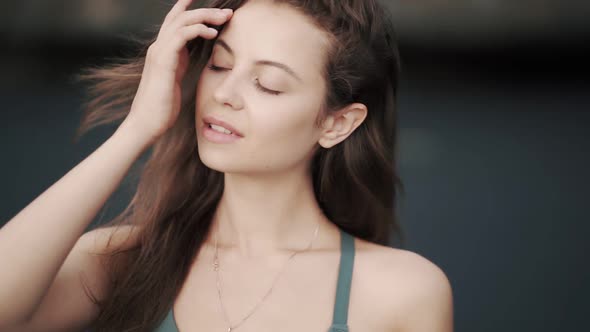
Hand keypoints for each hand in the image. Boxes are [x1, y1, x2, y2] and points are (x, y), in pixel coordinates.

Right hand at [124, 0, 232, 142]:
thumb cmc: (162, 108)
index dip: (189, 9)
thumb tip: (195, 59)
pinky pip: (180, 36)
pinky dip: (197, 30)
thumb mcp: (176, 81)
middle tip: (227, 11)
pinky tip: (212, 34)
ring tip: (224, 18)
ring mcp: (158, 53)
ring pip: (182, 21)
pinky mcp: (163, 61)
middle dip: (204, 10)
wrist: (146, 124)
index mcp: (163, 52)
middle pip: (180, 17)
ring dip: (205, 17)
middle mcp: (158, 48)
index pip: (175, 22)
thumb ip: (182, 65)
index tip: (212, 6)